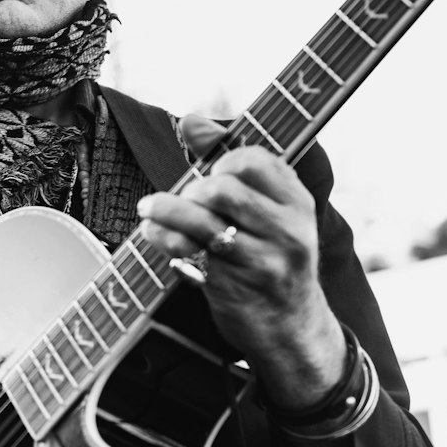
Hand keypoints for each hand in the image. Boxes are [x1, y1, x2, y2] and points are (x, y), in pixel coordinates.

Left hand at [137, 114, 346, 407]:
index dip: (223, 159)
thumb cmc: (272, 256)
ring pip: (202, 222)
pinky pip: (187, 252)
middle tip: (184, 197)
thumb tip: (191, 119)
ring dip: (165, 210)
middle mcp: (285, 230)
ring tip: (149, 208)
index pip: (256, 161)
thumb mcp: (271, 212)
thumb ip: (233, 165)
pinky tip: (153, 232)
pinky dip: (161, 237)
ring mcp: (260, 262)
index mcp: (298, 203)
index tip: (211, 169)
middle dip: (194, 189)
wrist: (291, 327)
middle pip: (225, 190)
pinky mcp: (233, 288)